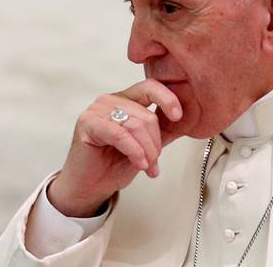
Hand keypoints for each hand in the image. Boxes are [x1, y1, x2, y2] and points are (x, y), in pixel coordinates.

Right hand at [48, 79, 182, 216]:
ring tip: (147, 167)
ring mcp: (97, 109)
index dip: (168, 98)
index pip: (150, 87)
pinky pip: (121, 134)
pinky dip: (134, 151)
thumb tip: (184, 121)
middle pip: (147, 115)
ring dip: (147, 151)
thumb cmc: (113, 165)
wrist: (90, 187)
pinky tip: (138, 164)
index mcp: (125, 100)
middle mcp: (111, 100)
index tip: (178, 116)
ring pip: (136, 125)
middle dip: (155, 144)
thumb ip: (160, 132)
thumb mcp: (145, 147)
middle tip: (154, 163)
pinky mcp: (88, 122)